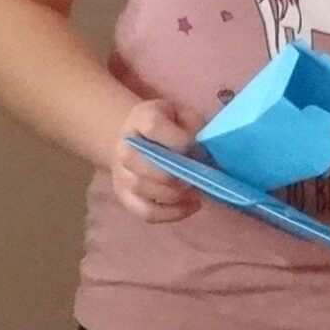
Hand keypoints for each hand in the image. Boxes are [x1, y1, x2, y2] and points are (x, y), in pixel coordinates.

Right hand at [106, 96, 204, 225]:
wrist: (137, 138)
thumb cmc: (169, 126)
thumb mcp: (184, 115)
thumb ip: (196, 128)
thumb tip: (207, 155)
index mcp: (140, 118)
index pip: (152, 126)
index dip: (178, 140)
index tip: (197, 149)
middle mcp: (124, 146)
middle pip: (143, 162)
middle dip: (176, 173)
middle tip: (198, 176)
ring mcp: (121, 173)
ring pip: (143, 188)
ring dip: (175, 194)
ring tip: (196, 191)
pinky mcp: (124, 196)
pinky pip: (146, 212)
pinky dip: (171, 214)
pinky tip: (190, 205)